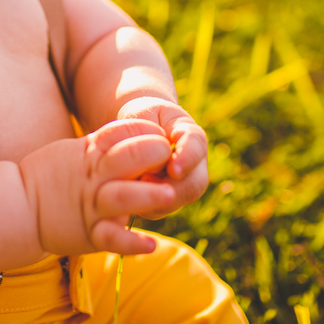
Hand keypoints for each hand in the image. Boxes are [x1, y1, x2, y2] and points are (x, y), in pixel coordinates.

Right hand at [19, 119, 175, 256]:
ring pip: (123, 196)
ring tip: (170, 195)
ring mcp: (92, 205)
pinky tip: (151, 245)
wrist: (17, 205)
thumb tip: (135, 135)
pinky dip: (131, 243)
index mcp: (90, 153)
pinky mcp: (89, 234)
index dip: (146, 130)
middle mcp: (94, 177)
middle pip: (128, 157)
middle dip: (152, 152)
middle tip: (169, 154)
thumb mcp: (74, 151)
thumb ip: (103, 146)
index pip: (122, 132)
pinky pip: (111, 239)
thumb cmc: (50, 174)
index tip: (162, 135)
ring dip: (148, 195)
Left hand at [116, 97, 208, 218]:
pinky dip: (143, 205)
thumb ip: (149, 134)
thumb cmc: (142, 116)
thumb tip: (156, 166)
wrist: (138, 127)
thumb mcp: (144, 114)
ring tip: (132, 186)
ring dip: (155, 199)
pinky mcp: (167, 199)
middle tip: (146, 183)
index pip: (196, 146)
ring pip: (177, 201)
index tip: (174, 170)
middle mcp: (195, 164)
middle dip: (173, 190)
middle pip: (194, 184)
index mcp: (191, 135)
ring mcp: (184, 184)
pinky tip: (126, 194)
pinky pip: (158, 210)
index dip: (188, 159)